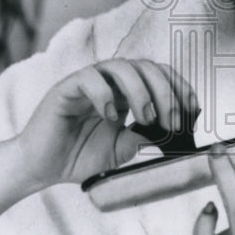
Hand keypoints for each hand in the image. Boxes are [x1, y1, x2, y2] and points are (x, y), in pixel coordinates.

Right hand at [15, 59, 198, 191]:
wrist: (42, 168)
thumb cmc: (79, 157)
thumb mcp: (122, 150)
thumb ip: (144, 139)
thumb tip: (171, 133)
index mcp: (125, 93)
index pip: (159, 75)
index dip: (179, 87)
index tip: (192, 110)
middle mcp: (109, 82)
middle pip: (145, 67)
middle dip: (166, 91)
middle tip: (171, 121)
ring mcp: (88, 82)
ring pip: (120, 66)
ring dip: (141, 90)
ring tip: (146, 117)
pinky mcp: (66, 88)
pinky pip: (89, 77)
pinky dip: (105, 94)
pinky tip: (111, 116)